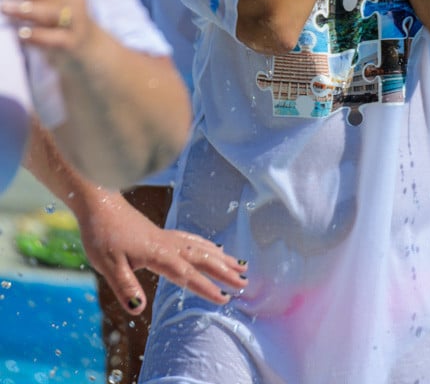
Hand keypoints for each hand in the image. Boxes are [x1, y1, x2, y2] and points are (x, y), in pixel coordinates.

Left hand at [74, 189, 247, 312]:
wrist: (99, 203)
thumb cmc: (102, 234)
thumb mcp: (107, 264)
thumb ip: (124, 286)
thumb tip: (139, 309)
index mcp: (157, 254)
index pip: (186, 274)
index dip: (205, 287)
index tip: (225, 298)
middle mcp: (167, 244)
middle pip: (202, 258)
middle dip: (224, 271)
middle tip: (245, 282)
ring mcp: (166, 237)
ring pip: (200, 247)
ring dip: (221, 257)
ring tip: (240, 265)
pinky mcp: (161, 233)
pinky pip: (192, 240)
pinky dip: (207, 245)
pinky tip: (213, 248)